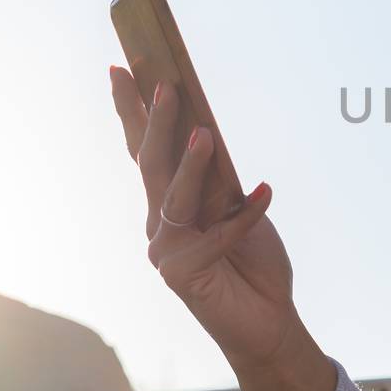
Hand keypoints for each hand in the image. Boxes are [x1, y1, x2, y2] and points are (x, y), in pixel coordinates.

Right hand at [108, 67, 334, 390]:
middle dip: (153, 121)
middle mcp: (159, 226)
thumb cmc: (253, 263)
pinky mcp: (184, 274)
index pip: (144, 150)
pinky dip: (246, 212)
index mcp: (168, 205)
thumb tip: (205, 135)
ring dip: (192, 164)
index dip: (131, 111)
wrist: (269, 322)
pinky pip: (218, 233)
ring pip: (175, 197)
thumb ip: (220, 181)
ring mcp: (166, 251)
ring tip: (205, 132)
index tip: (121, 67)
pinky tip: (266, 190)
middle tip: (161, 81)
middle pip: (151, 165)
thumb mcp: (240, 210)